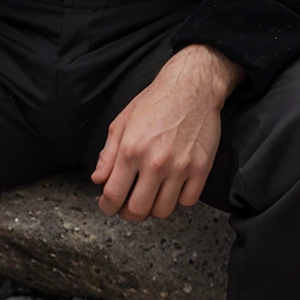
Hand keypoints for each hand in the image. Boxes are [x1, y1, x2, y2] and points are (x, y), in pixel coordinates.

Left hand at [91, 45, 242, 221]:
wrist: (192, 87)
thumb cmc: (155, 101)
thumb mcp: (122, 122)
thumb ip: (108, 153)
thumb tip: (98, 179)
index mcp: (131, 150)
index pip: (113, 194)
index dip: (107, 206)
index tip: (108, 207)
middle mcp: (155, 162)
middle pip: (138, 209)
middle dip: (128, 213)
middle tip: (127, 207)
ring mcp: (180, 167)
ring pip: (163, 210)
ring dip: (153, 209)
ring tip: (150, 197)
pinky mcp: (201, 168)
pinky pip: (188, 201)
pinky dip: (178, 199)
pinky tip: (172, 188)